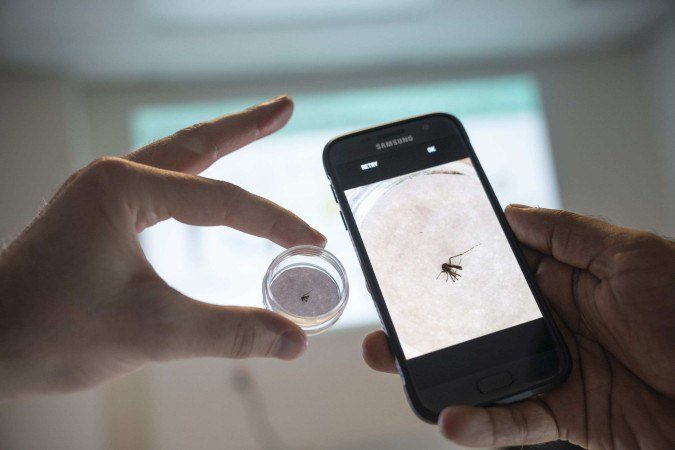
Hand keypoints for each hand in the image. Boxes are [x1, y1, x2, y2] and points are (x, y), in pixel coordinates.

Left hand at [0, 95, 325, 399]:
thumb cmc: (47, 331)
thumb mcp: (153, 331)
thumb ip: (230, 332)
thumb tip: (291, 340)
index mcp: (122, 188)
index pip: (222, 199)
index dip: (274, 222)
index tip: (312, 241)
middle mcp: (110, 178)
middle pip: (195, 144)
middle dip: (243, 126)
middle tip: (283, 106)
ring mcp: (100, 195)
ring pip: (174, 160)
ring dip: (217, 144)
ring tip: (253, 126)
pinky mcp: (96, 216)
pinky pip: (158, 186)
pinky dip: (192, 177)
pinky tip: (202, 182)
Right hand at [363, 206, 674, 447]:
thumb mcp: (632, 256)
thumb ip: (568, 234)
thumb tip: (512, 212)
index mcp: (564, 279)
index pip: (495, 267)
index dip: (453, 260)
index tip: (410, 255)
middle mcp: (552, 322)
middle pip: (475, 320)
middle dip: (428, 318)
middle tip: (389, 314)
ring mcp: (554, 369)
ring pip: (481, 370)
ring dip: (436, 370)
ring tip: (395, 362)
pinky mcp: (563, 414)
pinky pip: (511, 422)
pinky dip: (479, 424)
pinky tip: (451, 418)